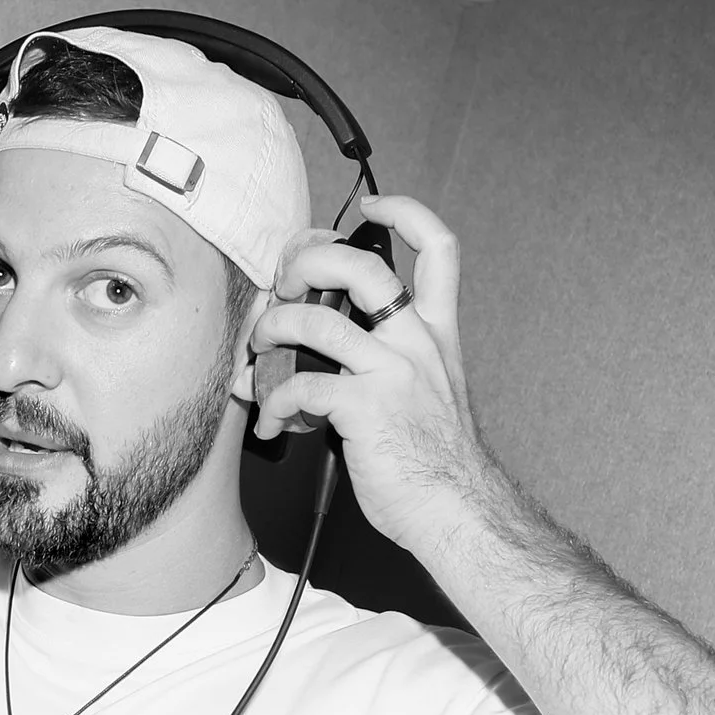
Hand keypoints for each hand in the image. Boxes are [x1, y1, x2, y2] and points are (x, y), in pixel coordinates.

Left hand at [248, 195, 505, 553]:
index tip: (370, 205)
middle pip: (359, 264)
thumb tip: (317, 348)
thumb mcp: (426, 390)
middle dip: (306, 260)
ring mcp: (391, 371)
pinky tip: (271, 423)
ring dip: (271, 329)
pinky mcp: (364, 407)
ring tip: (258, 352)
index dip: (404, 211)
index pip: (438, 247)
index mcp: (435, 332)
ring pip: (315, 318)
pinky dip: (272, 403)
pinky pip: (299, 386)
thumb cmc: (433, 459)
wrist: (456, 508)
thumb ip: (382, 358)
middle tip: (285, 285)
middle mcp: (417, 341)